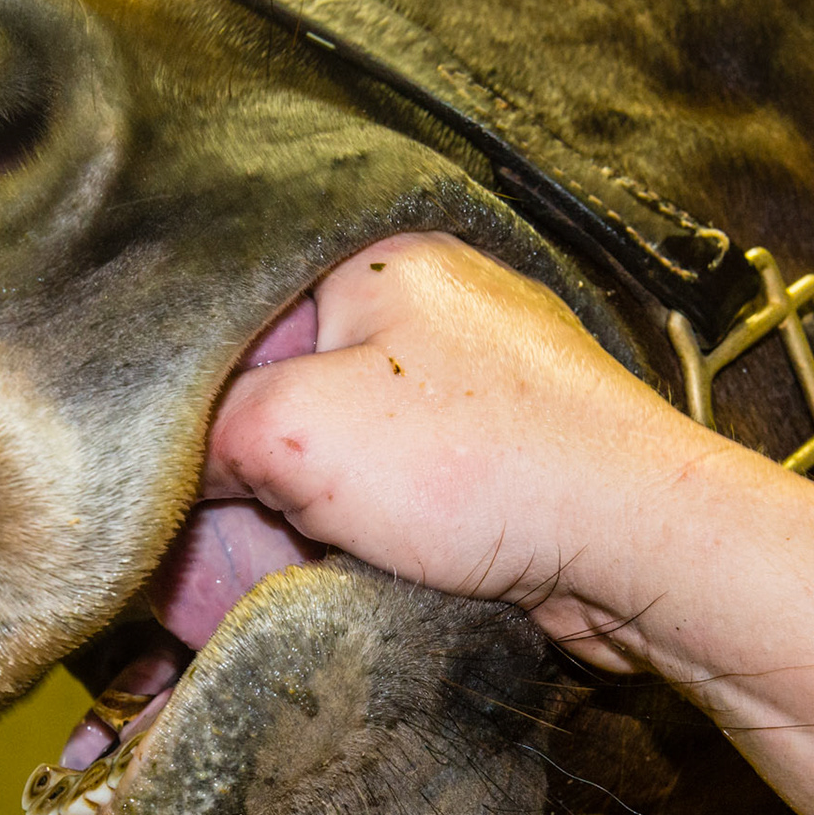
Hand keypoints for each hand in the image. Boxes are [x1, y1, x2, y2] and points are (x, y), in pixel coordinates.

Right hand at [204, 231, 719, 670]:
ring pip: (346, 441)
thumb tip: (180, 465)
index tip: (176, 484)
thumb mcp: (292, 431)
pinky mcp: (508, 445)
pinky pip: (407, 479)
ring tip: (312, 554)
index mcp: (374, 256)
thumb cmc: (483, 466)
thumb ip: (205, 433)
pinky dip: (377, 523)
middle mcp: (430, 302)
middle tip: (239, 534)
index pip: (234, 320)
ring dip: (315, 507)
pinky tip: (374, 558)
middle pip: (290, 385)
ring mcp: (478, 375)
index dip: (193, 411)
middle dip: (257, 469)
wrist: (637, 544)